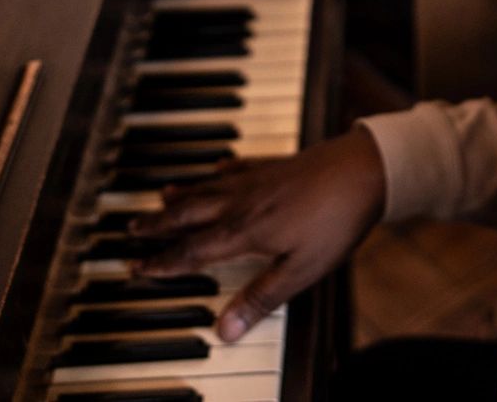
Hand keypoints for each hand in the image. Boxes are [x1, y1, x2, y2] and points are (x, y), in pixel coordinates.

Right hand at [132, 128, 387, 341]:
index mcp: (244, 231)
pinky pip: (236, 167)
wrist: (365, 168)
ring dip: (181, 194)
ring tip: (161, 197)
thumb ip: (262, 298)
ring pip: (207, 188)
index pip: (193, 251)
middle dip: (158, 224)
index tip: (137, 267)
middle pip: (189, 214)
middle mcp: (242, 201)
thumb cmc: (336, 220)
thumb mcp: (302, 270)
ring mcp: (258, 179)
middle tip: (131, 229)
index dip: (163, 262)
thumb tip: (225, 329)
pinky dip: (219, 170)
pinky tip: (216, 168)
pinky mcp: (275, 165)